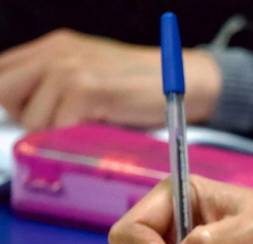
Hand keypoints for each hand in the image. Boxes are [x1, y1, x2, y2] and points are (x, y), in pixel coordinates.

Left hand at [0, 29, 220, 129]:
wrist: (184, 80)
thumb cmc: (142, 85)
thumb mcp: (91, 73)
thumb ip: (56, 84)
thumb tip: (24, 112)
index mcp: (54, 47)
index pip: (2, 73)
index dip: (11, 101)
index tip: (26, 118)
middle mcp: (56, 53)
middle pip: (5, 92)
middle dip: (25, 116)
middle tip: (58, 124)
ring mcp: (69, 70)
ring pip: (33, 118)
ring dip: (56, 132)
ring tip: (88, 125)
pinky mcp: (86, 90)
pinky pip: (60, 128)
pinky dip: (77, 137)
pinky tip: (99, 127)